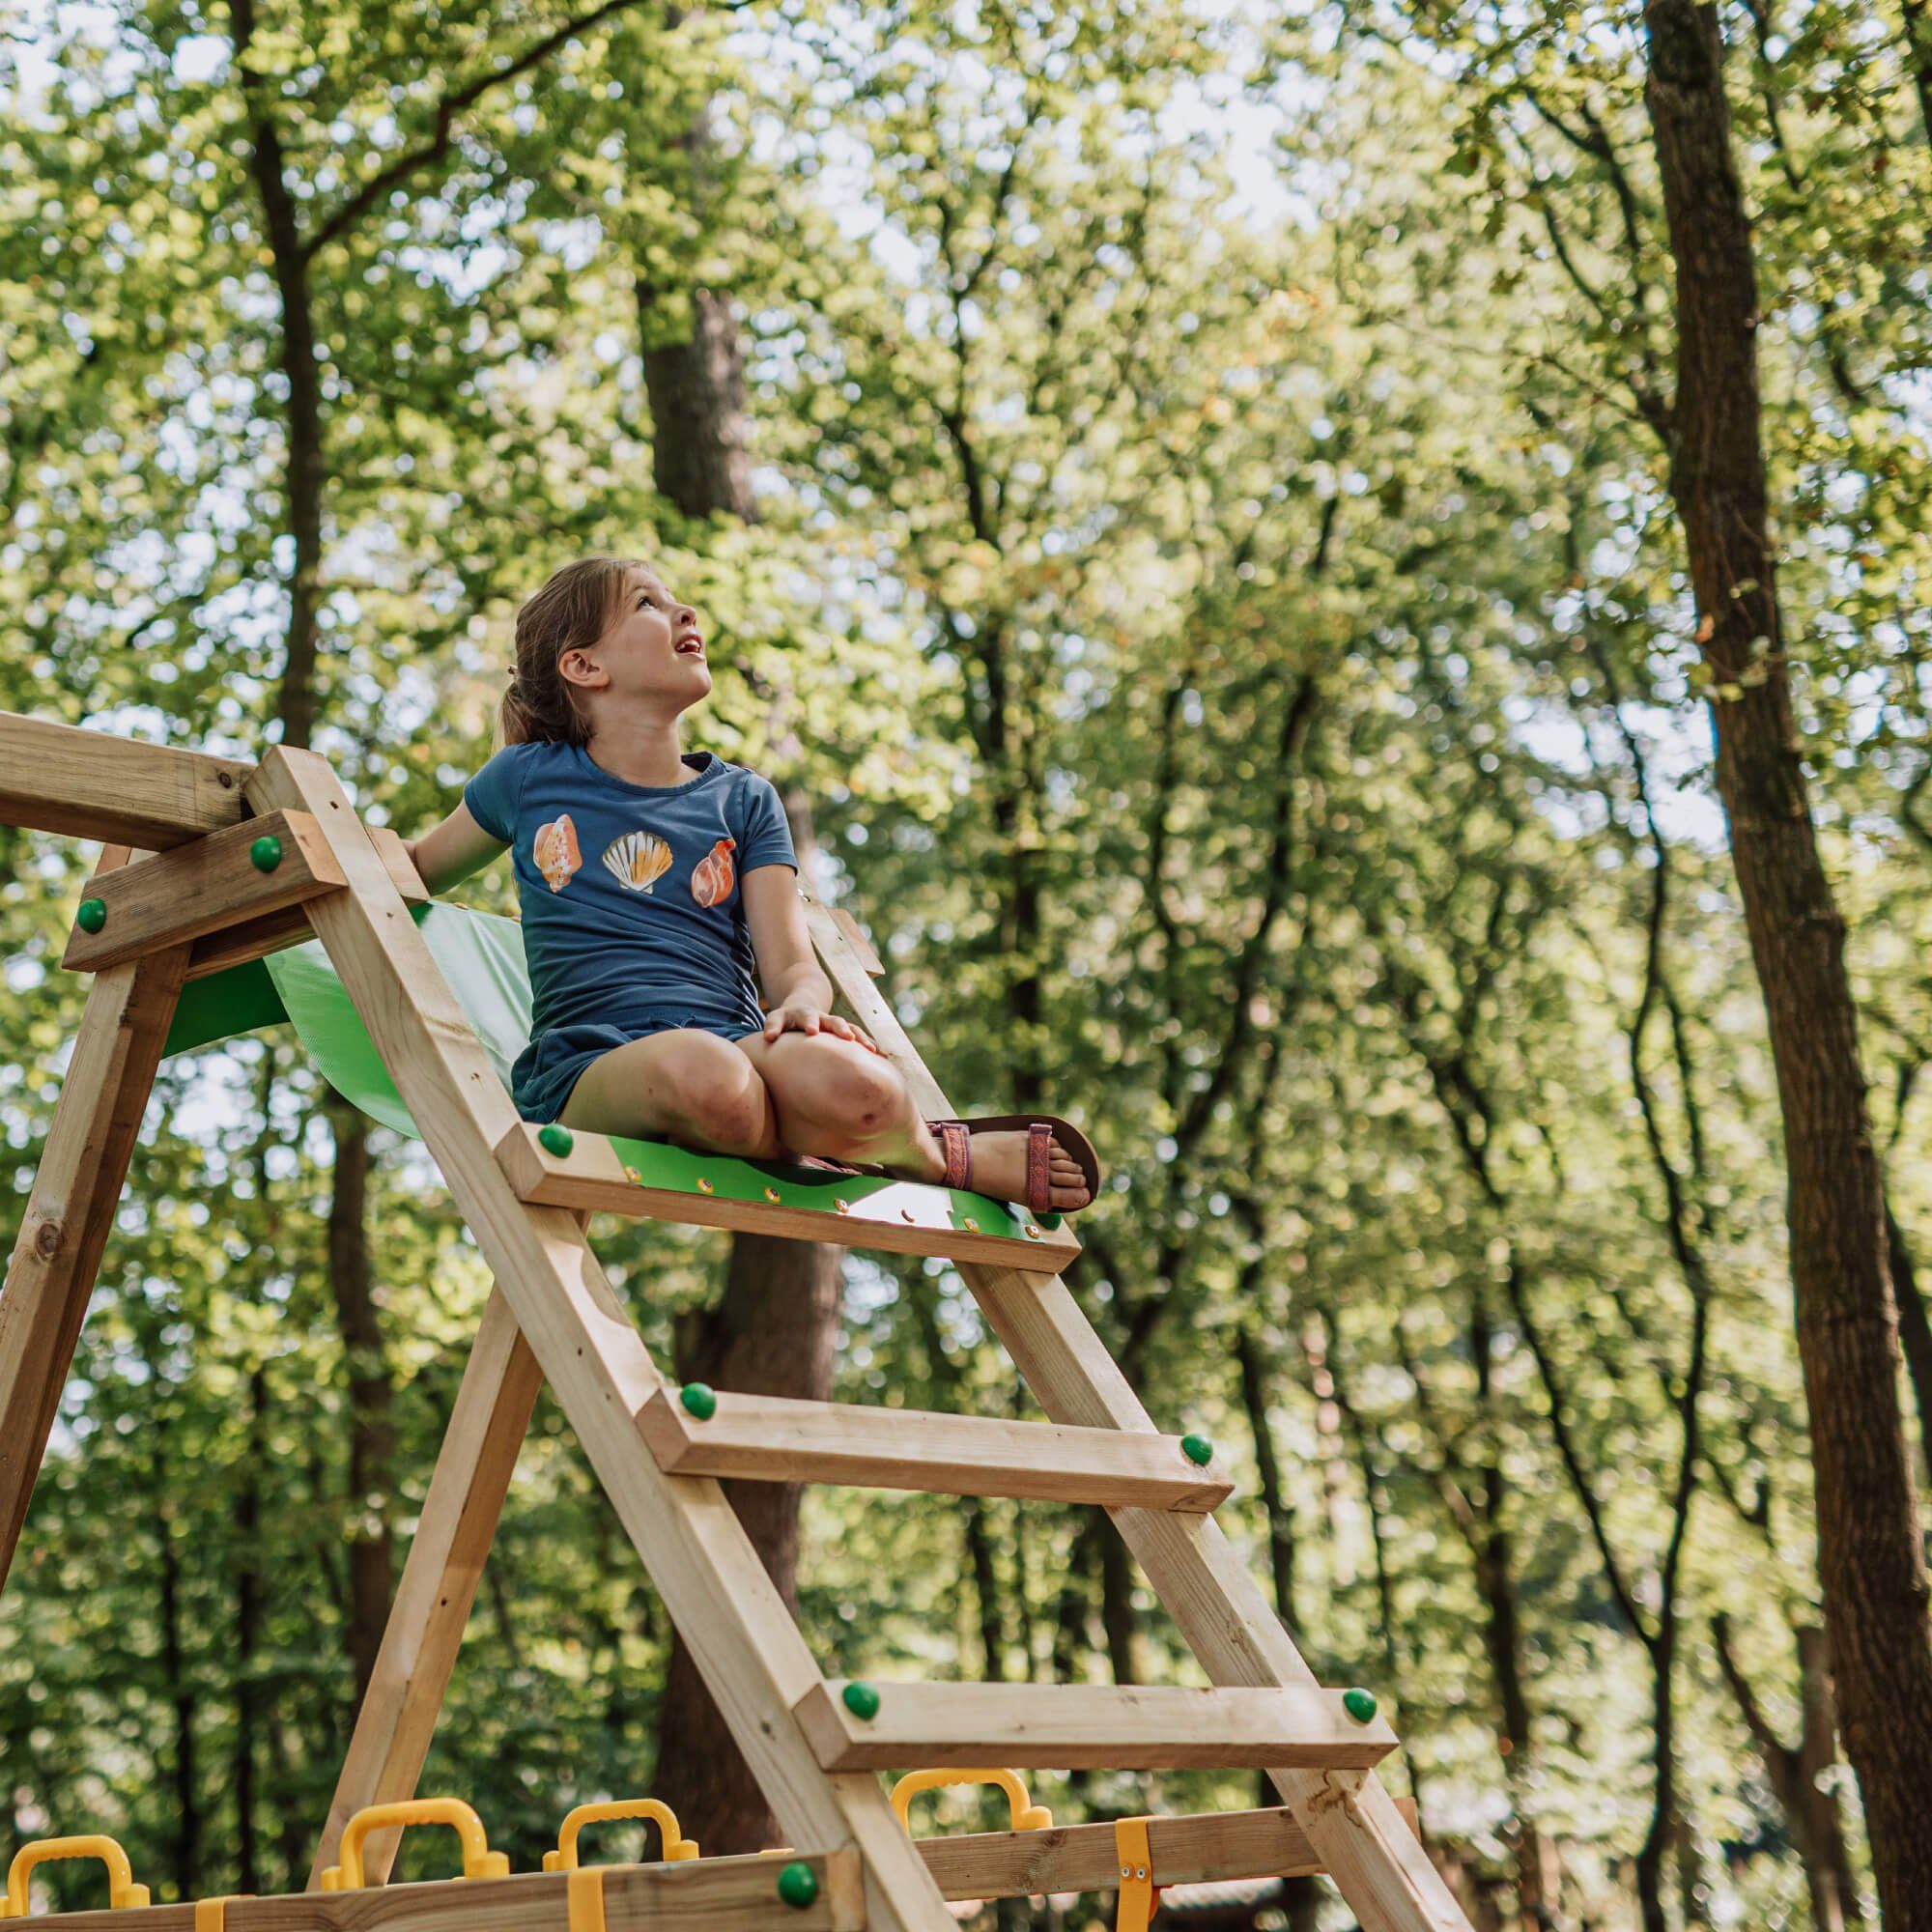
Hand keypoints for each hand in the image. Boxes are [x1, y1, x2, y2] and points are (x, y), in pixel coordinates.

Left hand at [762, 1003, 883, 1052]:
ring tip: (872, 1051)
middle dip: (841, 1029)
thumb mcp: (776, 1019)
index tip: (813, 1032)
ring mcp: (837, 1025)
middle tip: (847, 1038)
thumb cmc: (787, 1019)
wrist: (804, 1006)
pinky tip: (883, 1058)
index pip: (807, 1018)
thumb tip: (768, 1039)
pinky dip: (872, 1046)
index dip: (810, 1023)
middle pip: (834, 1021)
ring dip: (861, 1039)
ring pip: (852, 1029)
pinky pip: (861, 1039)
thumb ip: (772, 1027)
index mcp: (805, 1015)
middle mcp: (824, 1018)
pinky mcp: (846, 1033)